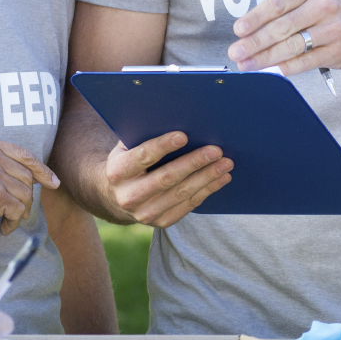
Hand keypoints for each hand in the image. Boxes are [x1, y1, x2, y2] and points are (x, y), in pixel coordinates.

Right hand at [0, 134, 58, 238]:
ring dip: (19, 212)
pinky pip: (19, 210)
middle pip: (27, 177)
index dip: (42, 170)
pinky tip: (1, 226)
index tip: (53, 182)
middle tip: (12, 210)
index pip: (24, 155)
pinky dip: (13, 222)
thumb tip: (39, 177)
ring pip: (26, 195)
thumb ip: (1, 163)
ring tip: (4, 218)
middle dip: (25, 197)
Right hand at [101, 131, 232, 227]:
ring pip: (182, 193)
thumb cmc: (128, 162)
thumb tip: (174, 117)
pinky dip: (208, 190)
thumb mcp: (126, 148)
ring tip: (226, 163)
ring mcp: (145, 213)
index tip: (183, 135)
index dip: (163, 146)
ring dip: (207, 177)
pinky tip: (222, 178)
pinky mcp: (161, 222)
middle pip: (167, 178)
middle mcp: (129, 196)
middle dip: (194, 162)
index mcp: (117, 172)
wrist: (114, 197)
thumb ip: (144, 136)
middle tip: (216, 150)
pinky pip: (189, 205)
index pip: (142, 157)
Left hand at [227, 0, 340, 74]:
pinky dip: (284, 67)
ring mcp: (331, 30)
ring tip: (246, 64)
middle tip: (236, 51)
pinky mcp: (336, 51)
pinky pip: (304, 61)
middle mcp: (321, 6)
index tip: (238, 29)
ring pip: (290, 46)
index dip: (254, 18)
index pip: (276, 4)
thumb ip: (288, 8)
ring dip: (264, 57)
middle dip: (254, 42)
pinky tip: (270, 70)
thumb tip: (252, 27)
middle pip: (281, 27)